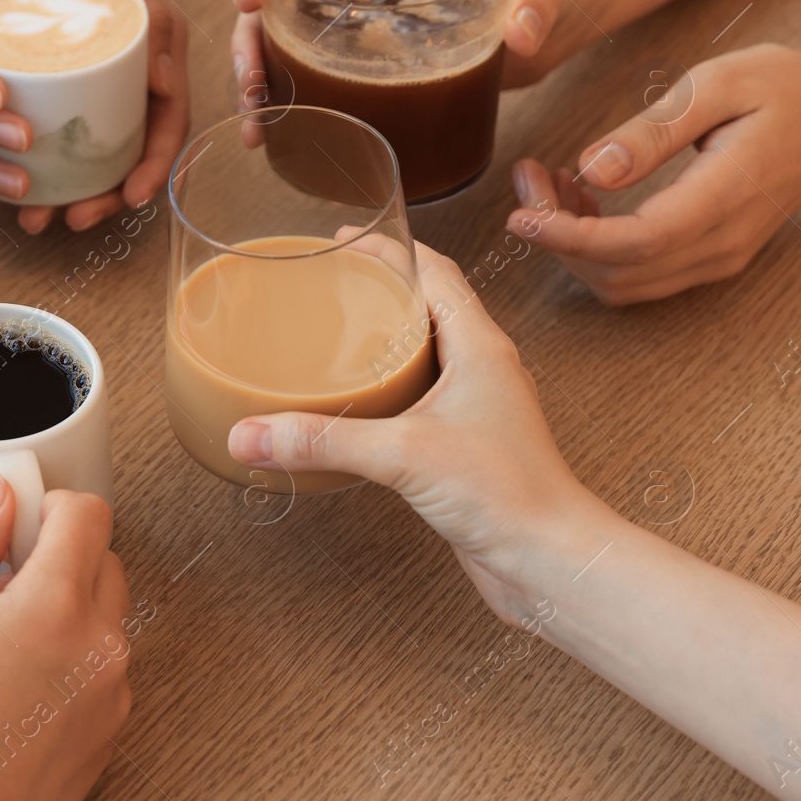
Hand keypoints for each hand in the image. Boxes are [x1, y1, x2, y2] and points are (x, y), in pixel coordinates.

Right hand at [0, 472, 131, 800]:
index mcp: (54, 609)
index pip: (89, 512)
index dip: (49, 503)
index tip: (17, 515)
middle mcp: (100, 645)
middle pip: (105, 556)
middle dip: (58, 554)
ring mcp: (113, 689)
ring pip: (106, 610)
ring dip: (65, 604)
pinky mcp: (113, 725)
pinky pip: (104, 661)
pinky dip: (72, 652)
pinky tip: (17, 682)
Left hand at [4, 0, 189, 233]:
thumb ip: (147, 6)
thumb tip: (167, 80)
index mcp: (156, 51)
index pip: (167, 122)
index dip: (154, 166)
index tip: (130, 198)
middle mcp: (127, 75)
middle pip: (127, 153)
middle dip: (104, 197)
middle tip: (72, 221)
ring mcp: (88, 85)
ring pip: (88, 156)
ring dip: (67, 196)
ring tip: (34, 221)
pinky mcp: (51, 88)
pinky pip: (51, 139)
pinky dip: (36, 170)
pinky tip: (11, 192)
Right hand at [226, 243, 609, 624]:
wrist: (550, 561)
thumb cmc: (508, 496)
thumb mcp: (402, 455)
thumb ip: (322, 440)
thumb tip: (250, 434)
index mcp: (479, 345)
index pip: (433, 270)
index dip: (388, 247)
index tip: (342, 239)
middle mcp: (481, 367)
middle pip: (428, 304)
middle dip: (379, 286)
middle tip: (329, 283)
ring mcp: (476, 406)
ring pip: (425, 351)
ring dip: (383, 337)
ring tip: (333, 335)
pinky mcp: (464, 444)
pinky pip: (420, 397)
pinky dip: (385, 386)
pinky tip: (353, 403)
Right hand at [229, 0, 600, 97]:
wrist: (556, 19)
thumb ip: (538, 1)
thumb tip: (524, 31)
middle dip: (250, 41)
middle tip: (251, 87)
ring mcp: (357, 20)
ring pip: (283, 40)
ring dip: (257, 80)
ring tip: (257, 125)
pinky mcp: (364, 58)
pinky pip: (308, 73)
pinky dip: (283, 103)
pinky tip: (273, 135)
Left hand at [506, 44, 800, 303]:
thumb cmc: (784, 88)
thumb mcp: (719, 84)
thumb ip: (654, 130)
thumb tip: (593, 168)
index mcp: (726, 196)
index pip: (634, 243)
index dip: (568, 237)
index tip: (520, 215)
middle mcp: (721, 242)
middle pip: (617, 272)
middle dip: (556, 235)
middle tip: (527, 178)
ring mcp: (717, 257)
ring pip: (622, 283)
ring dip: (572, 245)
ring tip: (548, 184)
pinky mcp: (709, 256)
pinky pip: (639, 273)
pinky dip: (596, 249)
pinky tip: (582, 199)